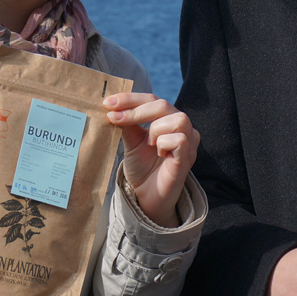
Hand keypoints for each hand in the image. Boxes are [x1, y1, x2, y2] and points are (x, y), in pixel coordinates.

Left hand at [105, 91, 198, 226]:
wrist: (146, 196)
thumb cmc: (142, 168)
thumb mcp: (131, 141)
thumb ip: (128, 124)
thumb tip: (114, 106)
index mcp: (167, 119)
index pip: (152, 100)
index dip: (131, 99)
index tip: (108, 102)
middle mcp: (181, 127)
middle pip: (163, 104)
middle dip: (136, 109)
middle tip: (114, 117)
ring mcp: (188, 141)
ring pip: (177, 119)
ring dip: (155, 129)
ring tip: (148, 143)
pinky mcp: (188, 156)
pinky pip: (179, 139)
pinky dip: (164, 144)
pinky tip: (160, 153)